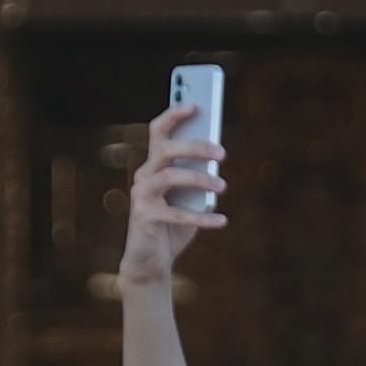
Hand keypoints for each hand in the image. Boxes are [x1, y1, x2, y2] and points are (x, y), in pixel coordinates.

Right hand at [120, 104, 221, 282]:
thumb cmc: (173, 225)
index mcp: (154, 165)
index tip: (196, 105)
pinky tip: (222, 221)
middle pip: (166, 148)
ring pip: (170, 176)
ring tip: (223, 187)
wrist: (151, 260)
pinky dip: (202, 217)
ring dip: (200, 179)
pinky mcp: (144, 217)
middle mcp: (144, 175)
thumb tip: (216, 161)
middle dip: (195, 146)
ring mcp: (141, 195)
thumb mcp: (189, 198)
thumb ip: (198, 178)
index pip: (159, 131)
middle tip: (222, 153)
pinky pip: (176, 214)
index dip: (174, 114)